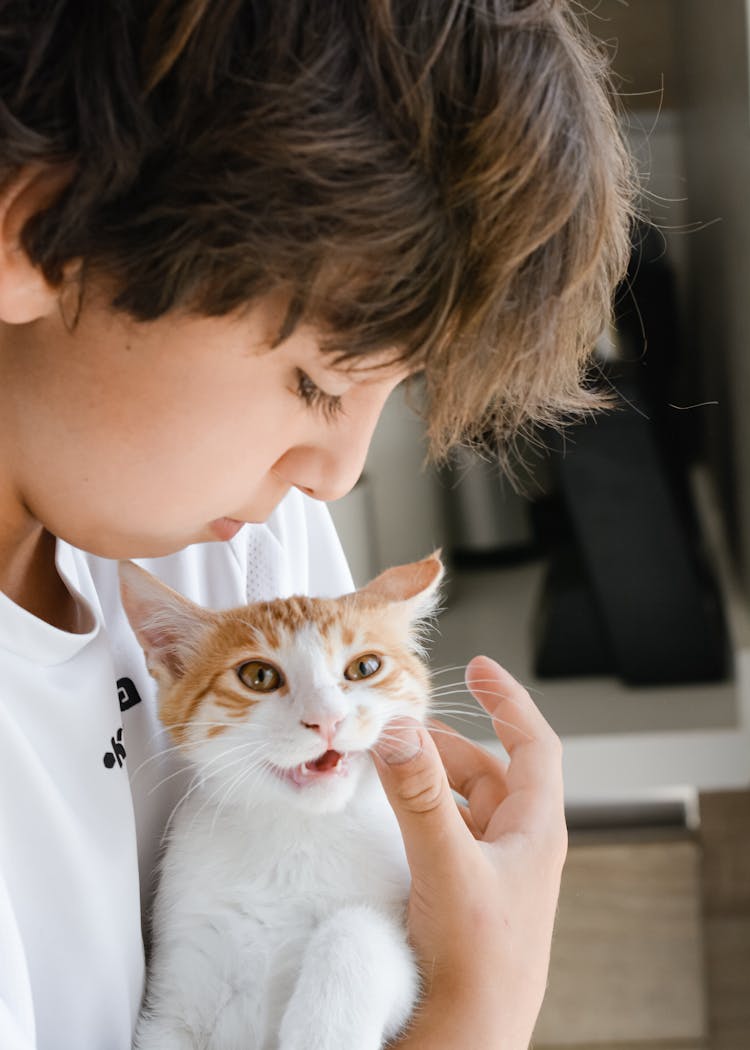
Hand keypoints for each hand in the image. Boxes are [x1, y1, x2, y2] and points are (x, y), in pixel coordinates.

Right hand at [372, 656, 566, 1049]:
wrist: (465, 1045)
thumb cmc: (478, 968)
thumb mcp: (449, 868)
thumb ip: (420, 797)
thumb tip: (400, 730)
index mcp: (535, 831)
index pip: (534, 744)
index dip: (509, 699)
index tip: (479, 667)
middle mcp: (518, 847)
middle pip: (488, 770)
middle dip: (446, 742)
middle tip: (400, 727)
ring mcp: (491, 873)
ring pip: (463, 803)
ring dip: (428, 777)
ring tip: (387, 765)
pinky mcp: (464, 897)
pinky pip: (444, 836)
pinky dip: (418, 813)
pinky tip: (388, 817)